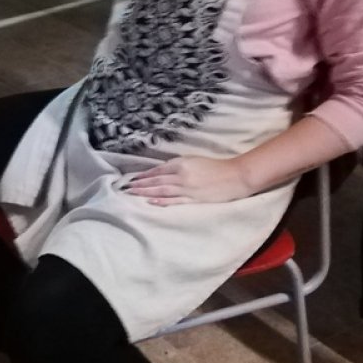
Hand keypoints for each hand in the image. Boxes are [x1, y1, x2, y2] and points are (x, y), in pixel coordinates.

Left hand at [117, 156, 251, 205]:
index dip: (145, 174)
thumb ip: (179, 165)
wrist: (235, 176)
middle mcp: (182, 175)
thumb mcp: (195, 160)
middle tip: (127, 187)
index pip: (158, 169)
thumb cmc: (216, 167)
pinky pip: (174, 200)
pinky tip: (150, 201)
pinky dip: (161, 200)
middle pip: (157, 180)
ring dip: (146, 191)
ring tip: (133, 194)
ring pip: (162, 190)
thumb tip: (162, 172)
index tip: (133, 178)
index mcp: (182, 163)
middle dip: (141, 184)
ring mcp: (187, 188)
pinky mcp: (194, 199)